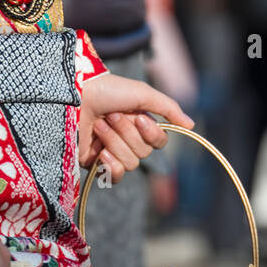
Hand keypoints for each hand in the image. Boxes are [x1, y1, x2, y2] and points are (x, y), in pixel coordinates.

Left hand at [78, 74, 192, 181]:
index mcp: (139, 123)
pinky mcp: (95, 164)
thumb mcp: (142, 93)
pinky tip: (101, 153)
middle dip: (127, 134)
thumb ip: (168, 108)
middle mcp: (127, 139)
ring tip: (99, 125)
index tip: (139, 119)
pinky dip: (111, 165)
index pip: (158, 142)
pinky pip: (115, 177)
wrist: (75, 95)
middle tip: (111, 116)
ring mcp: (111, 152)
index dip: (151, 135)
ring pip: (130, 164)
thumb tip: (191, 125)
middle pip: (143, 154)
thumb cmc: (108, 90)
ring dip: (115, 142)